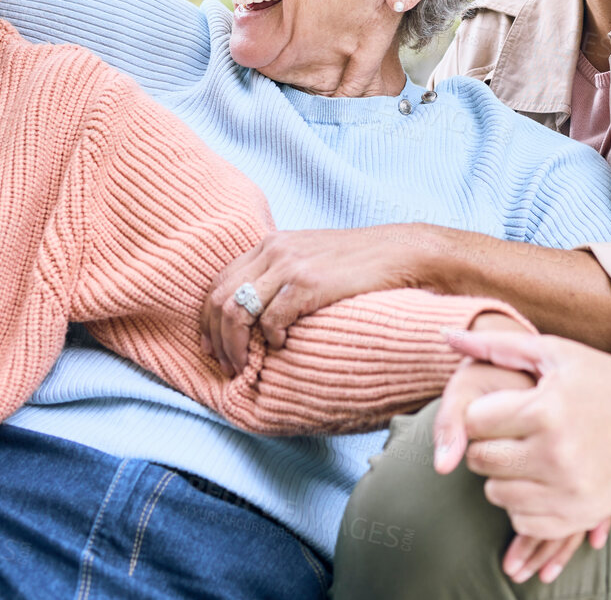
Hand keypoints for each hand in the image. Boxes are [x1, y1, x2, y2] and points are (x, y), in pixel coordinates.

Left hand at [201, 225, 437, 375]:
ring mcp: (290, 265)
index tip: (212, 346)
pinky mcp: (309, 283)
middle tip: (226, 364)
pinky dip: (270, 339)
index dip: (208, 319)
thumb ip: (283, 274)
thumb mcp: (312, 258)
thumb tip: (259, 310)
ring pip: (236, 311)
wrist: (403, 253)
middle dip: (216, 338)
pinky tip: (283, 346)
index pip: (219, 282)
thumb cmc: (361, 263)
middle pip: (220, 298)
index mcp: (271, 244)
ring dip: (236, 346)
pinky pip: (271, 319)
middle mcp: (274, 250)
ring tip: (245, 366)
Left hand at [437, 330, 610, 571]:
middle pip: (480, 460)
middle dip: (488, 445)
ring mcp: (568, 489)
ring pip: (495, 494)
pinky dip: (521, 504)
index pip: (475, 422)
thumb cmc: (605, 382)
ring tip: (526, 454)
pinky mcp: (578, 515)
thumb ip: (497, 345)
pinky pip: (522, 520)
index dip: (483, 413)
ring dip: (502, 476)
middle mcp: (556, 453)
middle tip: (511, 433)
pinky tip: (539, 480)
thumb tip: (445, 336)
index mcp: (546, 409)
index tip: (504, 408)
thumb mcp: (556, 353)